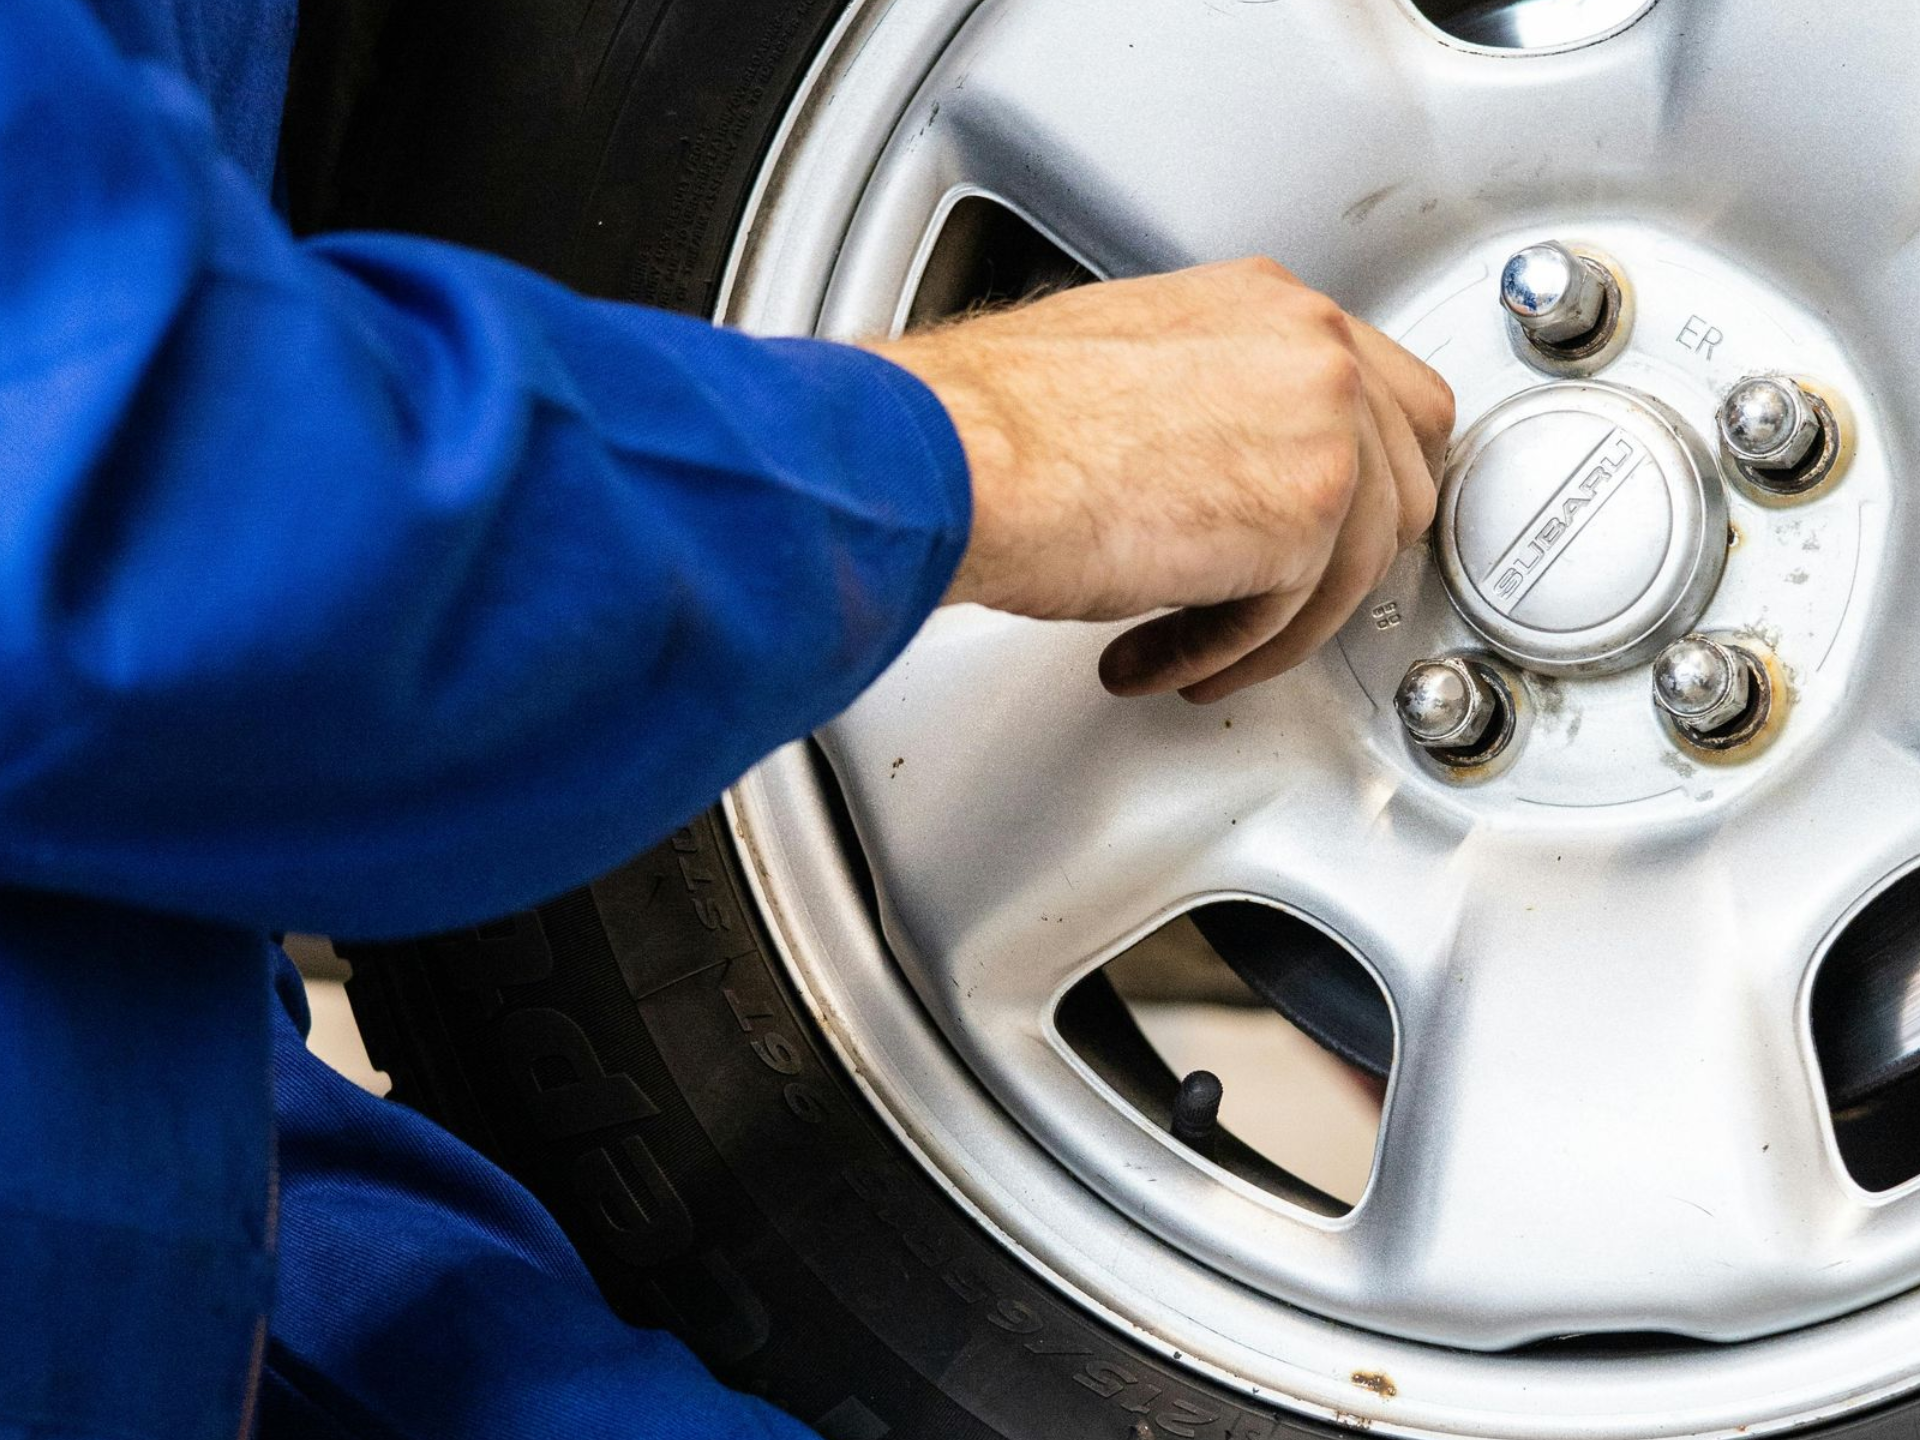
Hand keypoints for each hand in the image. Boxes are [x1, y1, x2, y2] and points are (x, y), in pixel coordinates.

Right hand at [868, 258, 1453, 702]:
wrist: (960, 458)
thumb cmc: (999, 422)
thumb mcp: (1128, 369)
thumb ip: (1211, 405)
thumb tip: (1223, 468)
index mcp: (1268, 304)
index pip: (1385, 391)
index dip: (1366, 473)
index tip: (1331, 523)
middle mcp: (1312, 349)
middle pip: (1406, 476)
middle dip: (1346, 556)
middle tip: (1286, 599)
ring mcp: (1325, 427)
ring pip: (1361, 560)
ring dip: (1276, 623)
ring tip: (1196, 647)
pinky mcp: (1308, 515)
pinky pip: (1297, 614)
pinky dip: (1231, 652)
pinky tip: (1169, 654)